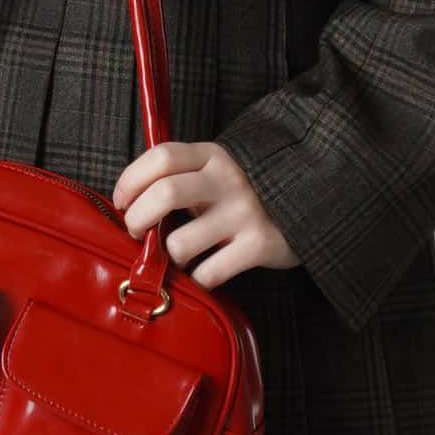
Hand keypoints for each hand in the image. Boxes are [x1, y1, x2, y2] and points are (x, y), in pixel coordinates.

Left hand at [110, 140, 298, 291]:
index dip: (130, 181)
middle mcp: (228, 180)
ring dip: (170, 257)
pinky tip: (205, 271)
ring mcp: (245, 213)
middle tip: (138, 233)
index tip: (122, 202)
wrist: (312, 204)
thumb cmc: (245, 193)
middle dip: (137, 220)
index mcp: (212, 155)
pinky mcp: (260, 245)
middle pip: (164, 194)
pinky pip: (208, 273)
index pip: (161, 156)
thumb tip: (129, 204)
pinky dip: (198, 279)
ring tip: (180, 255)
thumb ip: (181, 177)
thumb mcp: (216, 172)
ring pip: (180, 244)